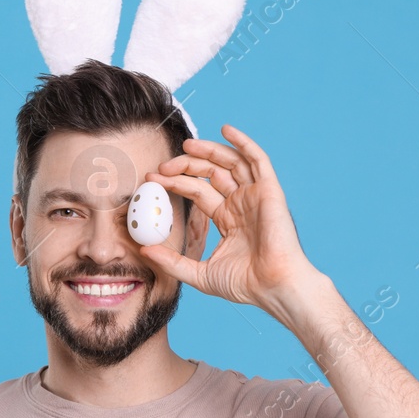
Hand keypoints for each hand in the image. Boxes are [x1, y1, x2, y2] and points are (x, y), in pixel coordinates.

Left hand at [139, 124, 321, 315]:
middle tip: (163, 166)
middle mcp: (241, 203)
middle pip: (211, 173)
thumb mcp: (199, 274)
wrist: (274, 288)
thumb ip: (172, 261)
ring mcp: (256, 195)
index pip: (197, 191)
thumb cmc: (245, 284)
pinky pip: (257, 160)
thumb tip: (144, 250)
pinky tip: (225, 129)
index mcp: (228, 218)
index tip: (152, 180)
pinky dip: (243, 142)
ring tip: (186, 145)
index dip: (175, 183)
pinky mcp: (269, 191)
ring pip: (230, 162)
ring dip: (208, 150)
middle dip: (186, 166)